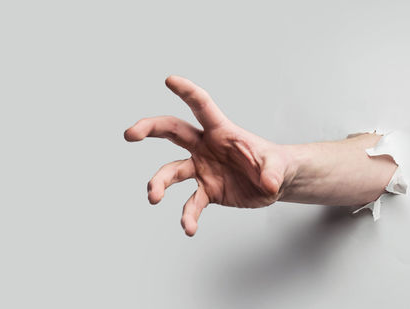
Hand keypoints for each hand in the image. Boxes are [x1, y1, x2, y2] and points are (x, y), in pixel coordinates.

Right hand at [124, 76, 293, 235]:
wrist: (273, 184)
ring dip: (160, 182)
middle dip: (150, 129)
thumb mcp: (278, 167)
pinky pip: (191, 203)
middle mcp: (205, 147)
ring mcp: (202, 169)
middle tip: (130, 134)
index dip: (187, 92)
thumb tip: (267, 184)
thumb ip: (272, 172)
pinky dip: (188, 216)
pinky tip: (189, 228)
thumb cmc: (274, 165)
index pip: (201, 106)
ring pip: (173, 171)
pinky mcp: (206, 190)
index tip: (169, 80)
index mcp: (221, 131)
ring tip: (153, 197)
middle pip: (172, 131)